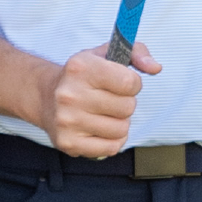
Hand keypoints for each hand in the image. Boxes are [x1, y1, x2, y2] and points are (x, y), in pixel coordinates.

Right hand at [38, 41, 159, 158]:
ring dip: (119, 123)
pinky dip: (112, 140)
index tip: (122, 82)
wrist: (46, 96)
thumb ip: (137, 53)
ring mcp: (68, 121)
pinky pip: (111, 148)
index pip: (130, 82)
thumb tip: (155, 67)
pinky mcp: (68, 143)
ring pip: (121, 129)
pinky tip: (100, 128)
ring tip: (104, 113)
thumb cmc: (83, 75)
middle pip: (127, 107)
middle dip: (125, 103)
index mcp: (81, 68)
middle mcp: (70, 94)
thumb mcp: (106, 54)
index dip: (133, 83)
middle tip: (109, 99)